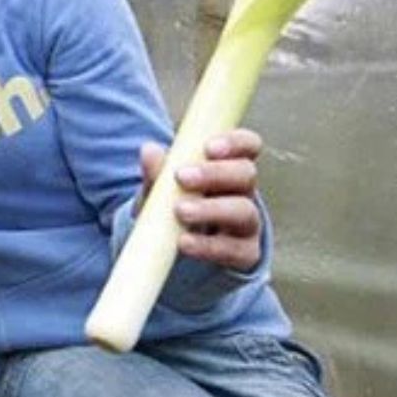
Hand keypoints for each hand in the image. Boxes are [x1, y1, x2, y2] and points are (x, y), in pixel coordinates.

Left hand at [139, 127, 262, 271]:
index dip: (235, 143)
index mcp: (227, 167)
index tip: (208, 147)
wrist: (173, 250)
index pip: (247, 145)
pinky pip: (235, 250)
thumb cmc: (171, 207)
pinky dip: (209, 246)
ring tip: (180, 211)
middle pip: (246, 175)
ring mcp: (247, 224)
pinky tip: (185, 242)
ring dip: (211, 209)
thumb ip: (157, 171)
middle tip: (182, 177)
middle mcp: (243, 192)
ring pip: (244, 211)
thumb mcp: (160, 189)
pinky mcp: (244, 254)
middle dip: (215, 173)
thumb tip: (148, 150)